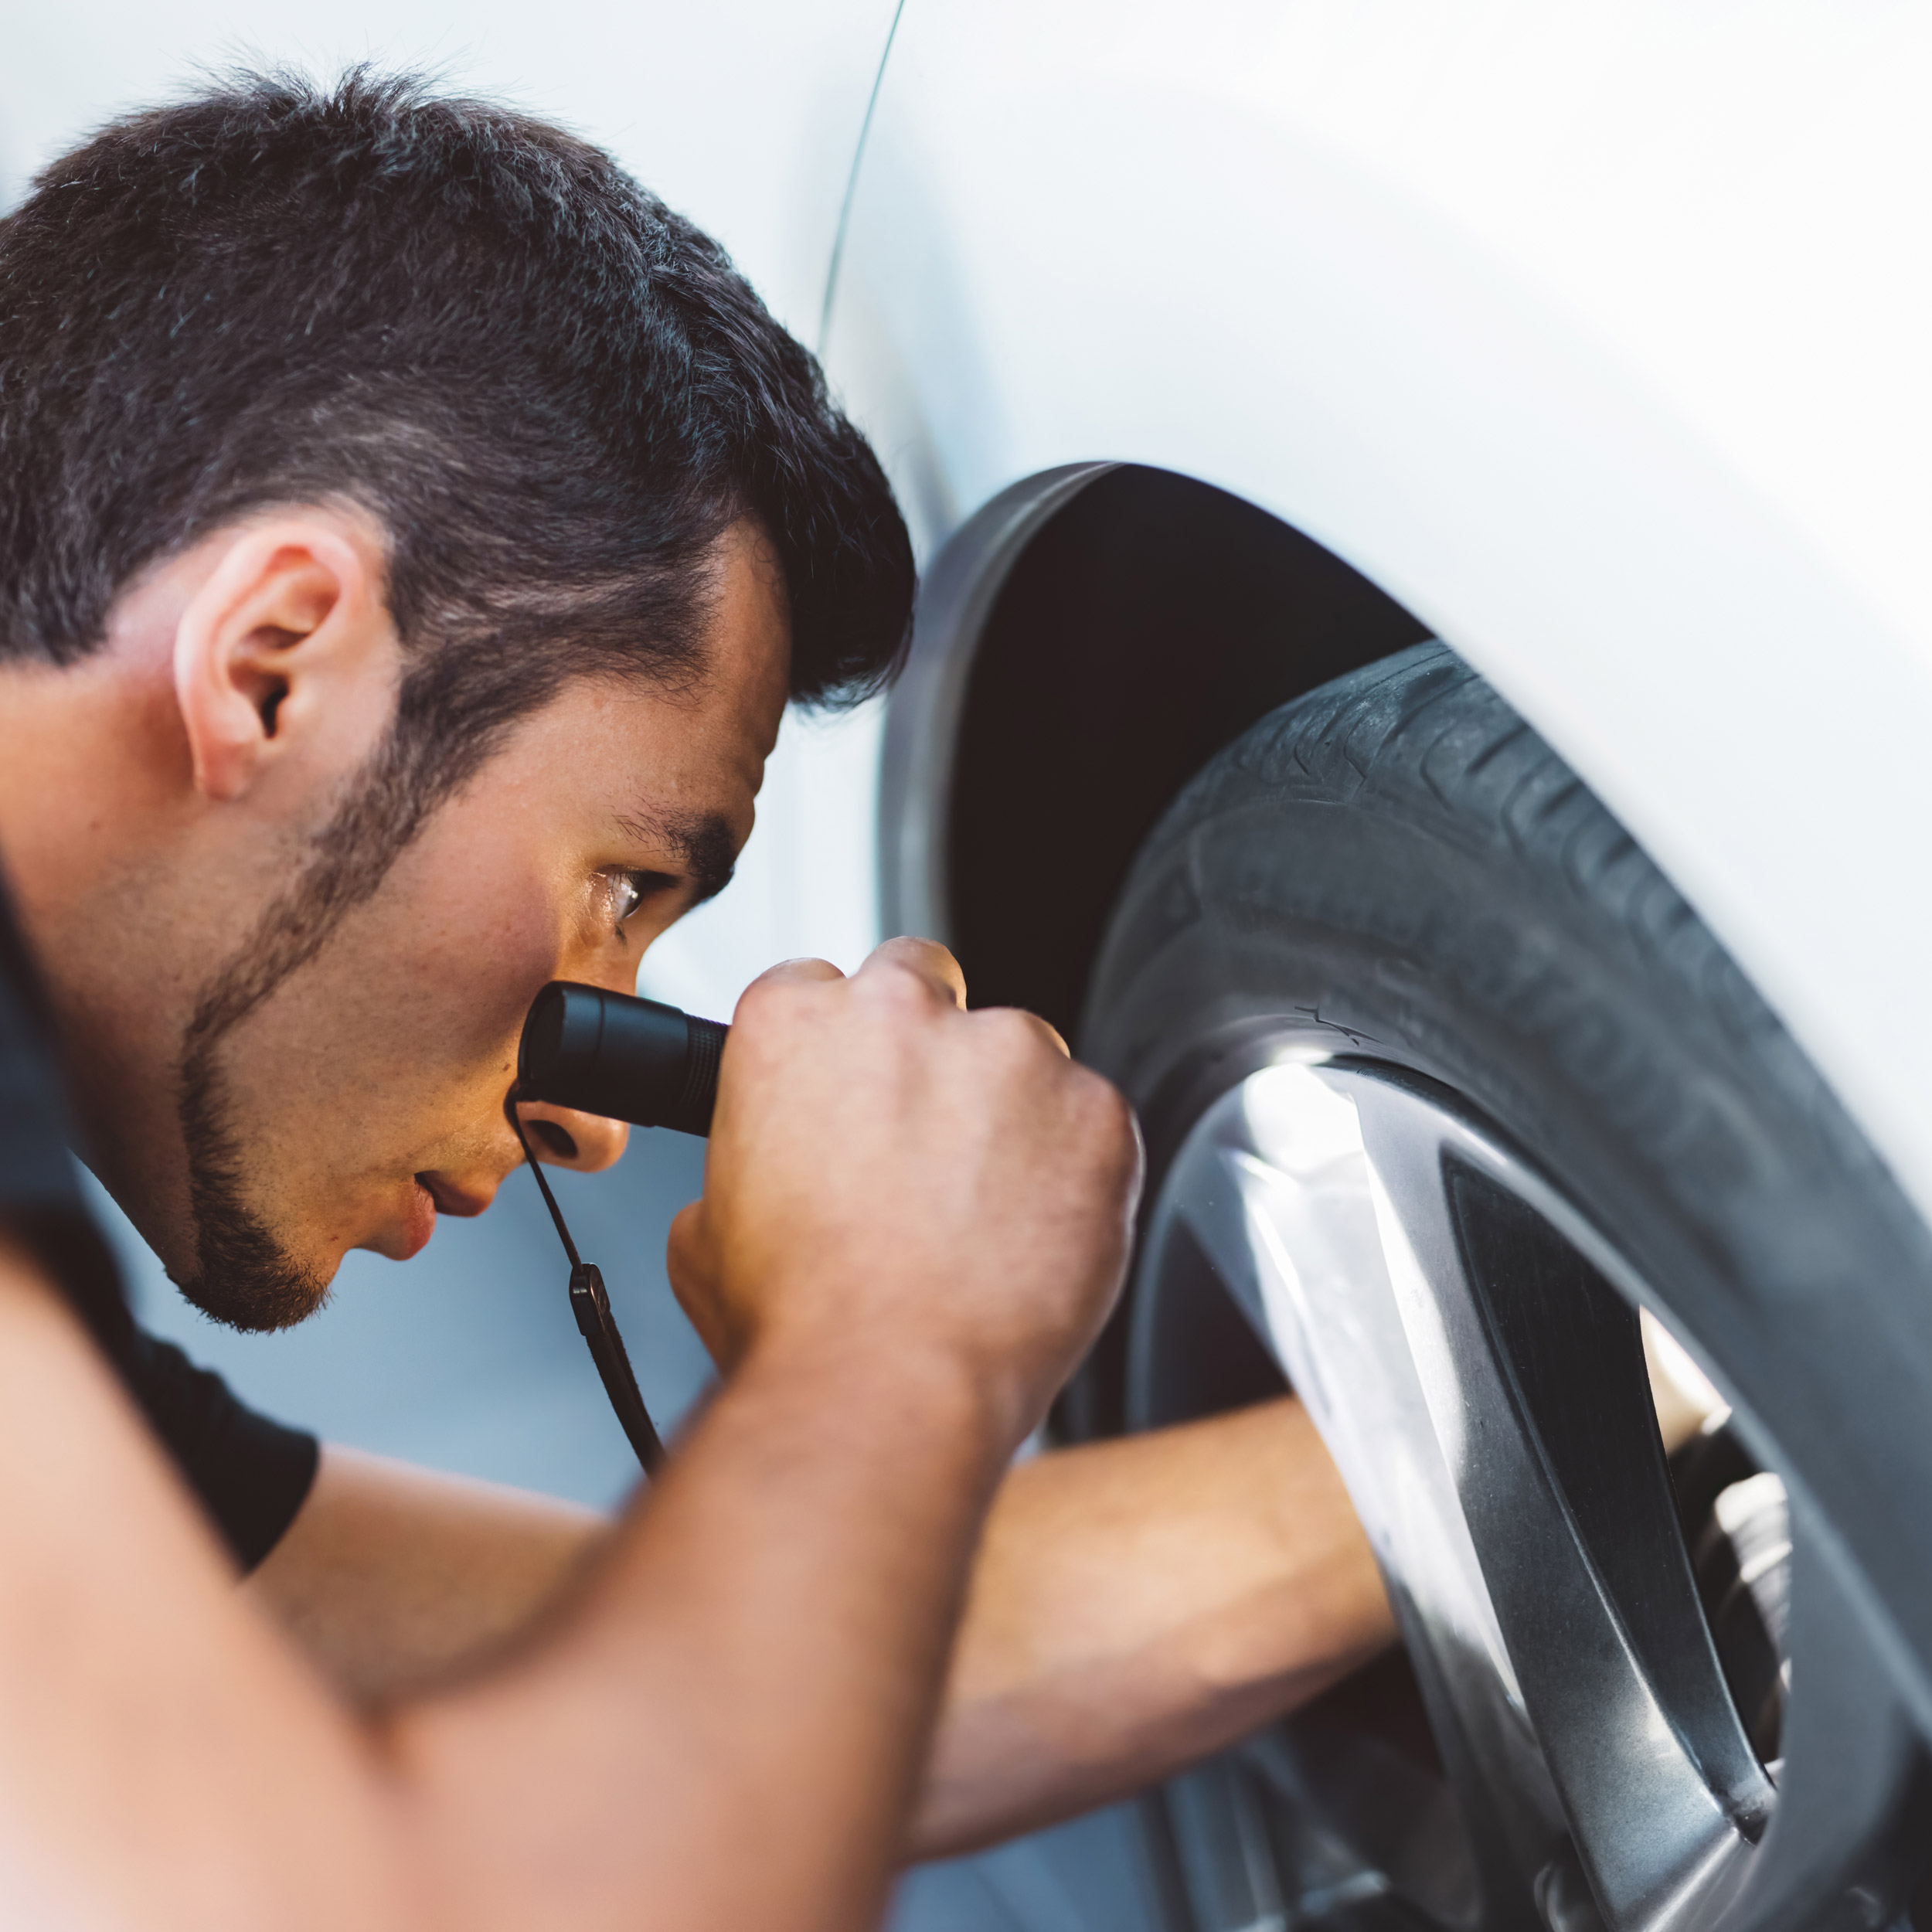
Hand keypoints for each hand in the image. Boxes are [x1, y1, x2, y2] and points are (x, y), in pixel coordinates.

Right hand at [666, 939, 1141, 1452]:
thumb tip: (770, 1179)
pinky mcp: (1094, 1110)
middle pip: (924, 983)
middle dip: (925, 1047)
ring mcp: (1011, 1054)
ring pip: (1018, 1056)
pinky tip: (1032, 1239)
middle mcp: (904, 1014)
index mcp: (796, 1024)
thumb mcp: (706, 1234)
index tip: (850, 1097)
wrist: (889, 1388)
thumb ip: (747, 1165)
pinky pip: (1090, 1121)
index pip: (821, 986)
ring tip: (979, 1216)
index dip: (838, 1050)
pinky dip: (1073, 1170)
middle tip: (922, 1141)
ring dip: (1005, 1113)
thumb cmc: (800, 1323)